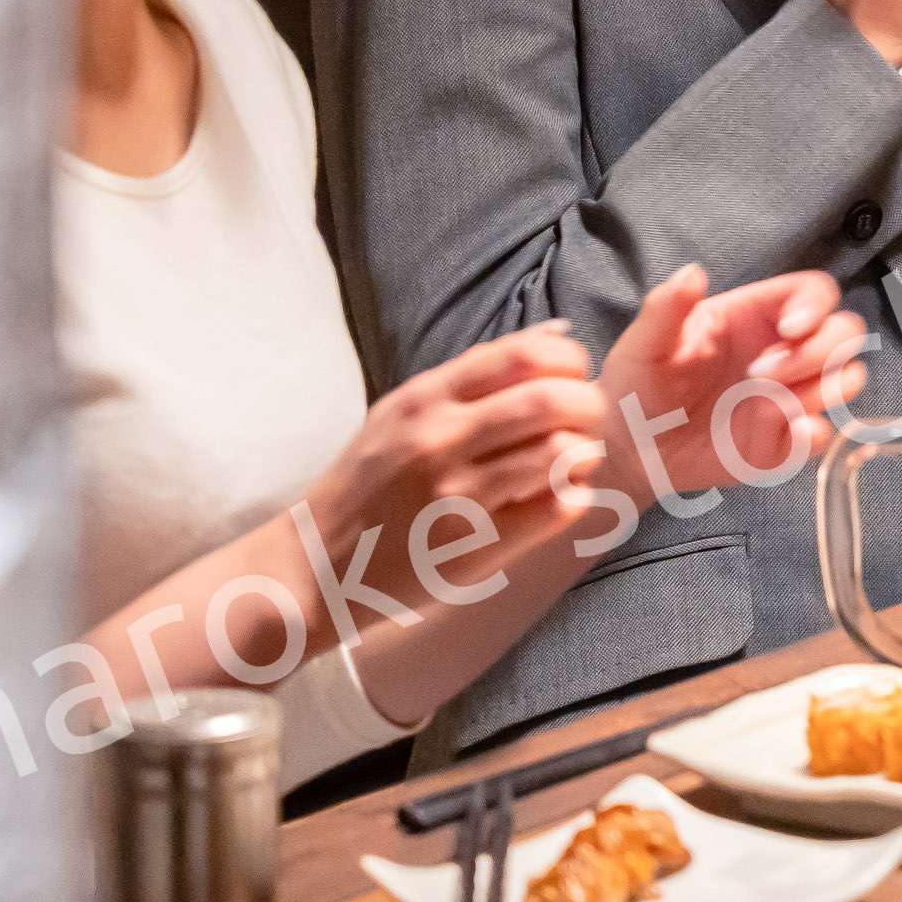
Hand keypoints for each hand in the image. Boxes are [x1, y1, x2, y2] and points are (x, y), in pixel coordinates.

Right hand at [299, 328, 606, 585]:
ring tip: (577, 456)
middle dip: (587, 404)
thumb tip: (557, 334)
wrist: (314, 567)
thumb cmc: (369, 482)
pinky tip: (563, 493)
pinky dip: (574, 495)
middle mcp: (440, 441)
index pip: (521, 355)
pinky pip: (554, 510)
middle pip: (550, 402)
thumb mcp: (402, 412)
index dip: (567, 361)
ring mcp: (457, 496)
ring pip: (560, 454)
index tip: (572, 376)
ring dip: (585, 450)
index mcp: (424, 399)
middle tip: (586, 417)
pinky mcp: (474, 547)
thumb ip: (475, 375)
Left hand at [590, 265, 871, 509]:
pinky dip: (815, 435)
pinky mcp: (786, 441)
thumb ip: (666, 308)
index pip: (815, 292)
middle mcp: (784, 352)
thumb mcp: (644, 343)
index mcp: (756, 317)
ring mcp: (789, 396)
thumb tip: (693, 272)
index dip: (816, 306)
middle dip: (820, 351)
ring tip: (774, 406)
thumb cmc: (638, 384)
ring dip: (826, 390)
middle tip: (765, 375)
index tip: (790, 329)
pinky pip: (824, 435)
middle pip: (846, 332)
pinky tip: (787, 435)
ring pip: (847, 379)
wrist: (629, 447)